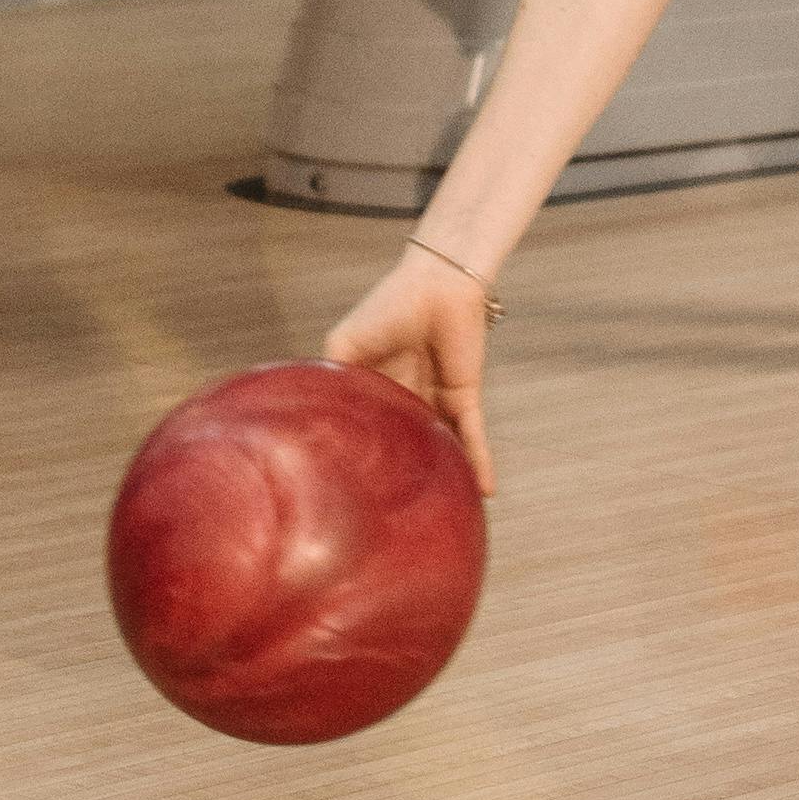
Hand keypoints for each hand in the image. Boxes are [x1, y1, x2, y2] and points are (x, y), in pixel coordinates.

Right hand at [322, 247, 496, 493]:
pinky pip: (472, 435)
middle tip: (393, 518)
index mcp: (374, 386)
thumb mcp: (345, 345)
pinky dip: (480, 461)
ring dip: (442, 476)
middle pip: (404, 443)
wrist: (438, 281)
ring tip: (439, 515)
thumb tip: (312, 423)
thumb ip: (333, 378)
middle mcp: (404, 398)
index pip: (367, 428)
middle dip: (401, 476)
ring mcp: (436, 398)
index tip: (347, 493)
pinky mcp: (464, 395)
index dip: (359, 454)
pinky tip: (486, 490)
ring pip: (439, 445)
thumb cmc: (389, 307)